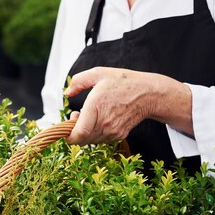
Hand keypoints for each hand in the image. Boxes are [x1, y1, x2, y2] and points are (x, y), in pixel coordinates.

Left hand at [63, 67, 192, 144]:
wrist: (148, 94)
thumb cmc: (123, 82)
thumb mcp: (99, 73)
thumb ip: (78, 81)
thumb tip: (66, 93)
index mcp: (96, 107)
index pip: (79, 134)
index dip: (68, 135)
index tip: (66, 125)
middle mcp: (104, 123)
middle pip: (82, 140)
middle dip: (74, 131)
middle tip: (76, 116)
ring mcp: (113, 131)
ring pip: (90, 141)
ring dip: (84, 132)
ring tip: (88, 116)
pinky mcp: (119, 135)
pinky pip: (100, 140)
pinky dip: (95, 134)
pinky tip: (98, 120)